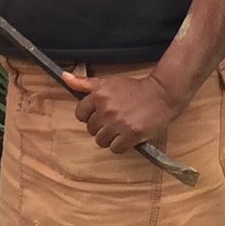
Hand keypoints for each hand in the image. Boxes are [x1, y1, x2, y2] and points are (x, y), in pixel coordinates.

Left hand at [66, 68, 187, 155]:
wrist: (161, 94)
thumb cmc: (133, 88)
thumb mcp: (108, 82)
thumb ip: (84, 82)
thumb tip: (63, 76)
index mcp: (98, 96)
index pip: (80, 115)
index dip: (89, 116)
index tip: (100, 115)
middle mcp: (106, 110)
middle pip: (91, 129)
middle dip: (100, 127)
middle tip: (114, 121)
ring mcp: (118, 123)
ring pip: (101, 141)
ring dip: (110, 138)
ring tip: (120, 130)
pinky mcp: (131, 135)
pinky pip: (115, 149)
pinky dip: (121, 146)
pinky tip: (127, 137)